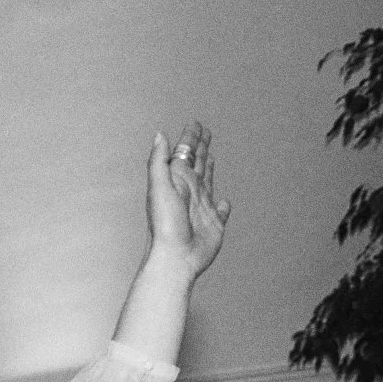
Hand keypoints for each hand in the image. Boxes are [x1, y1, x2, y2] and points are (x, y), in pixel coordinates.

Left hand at [146, 121, 230, 281]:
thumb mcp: (159, 187)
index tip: (195, 124)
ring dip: (209, 169)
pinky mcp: (214, 225)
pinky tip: (224, 202)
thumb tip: (160, 135)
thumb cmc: (165, 225)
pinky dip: (223, 206)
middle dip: (200, 148)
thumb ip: (159, 161)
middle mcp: (189, 193)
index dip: (190, 138)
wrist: (176, 258)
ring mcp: (201, 209)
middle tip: (205, 132)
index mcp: (177, 182)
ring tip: (211, 156)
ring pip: (207, 182)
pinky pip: (220, 212)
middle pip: (196, 164)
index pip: (184, 154)